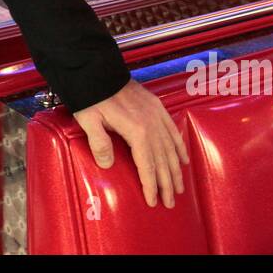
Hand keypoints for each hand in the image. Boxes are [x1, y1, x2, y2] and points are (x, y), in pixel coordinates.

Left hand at [73, 79, 188, 208]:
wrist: (98, 70)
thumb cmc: (92, 96)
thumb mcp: (89, 120)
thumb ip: (99, 143)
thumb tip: (108, 165)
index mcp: (137, 130)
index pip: (147, 165)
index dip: (151, 185)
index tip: (154, 201)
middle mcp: (151, 124)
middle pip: (163, 160)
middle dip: (167, 183)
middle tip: (170, 202)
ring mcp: (156, 114)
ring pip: (171, 148)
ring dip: (176, 169)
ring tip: (179, 188)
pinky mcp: (156, 106)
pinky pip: (172, 130)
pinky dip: (179, 146)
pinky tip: (183, 159)